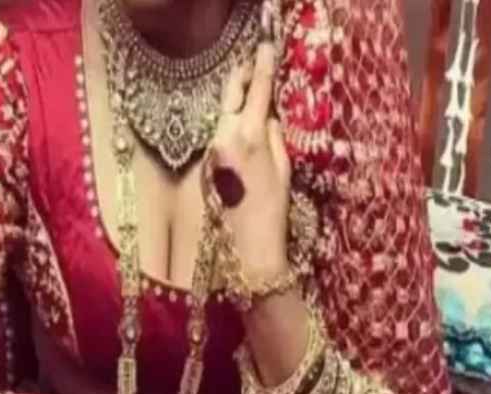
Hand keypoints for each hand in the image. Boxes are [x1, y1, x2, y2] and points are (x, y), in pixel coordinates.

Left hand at [209, 41, 291, 287]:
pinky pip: (220, 136)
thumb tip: (267, 114)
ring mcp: (211, 150)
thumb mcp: (284, 168)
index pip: (257, 90)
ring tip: (250, 93)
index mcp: (249, 136)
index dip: (263, 66)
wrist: (246, 248)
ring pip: (224, 115)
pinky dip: (231, 128)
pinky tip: (243, 132)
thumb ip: (275, 135)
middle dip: (242, 76)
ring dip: (236, 103)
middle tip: (252, 62)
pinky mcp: (206, 164)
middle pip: (230, 94)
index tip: (267, 49)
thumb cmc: (273, 212)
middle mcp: (224, 138)